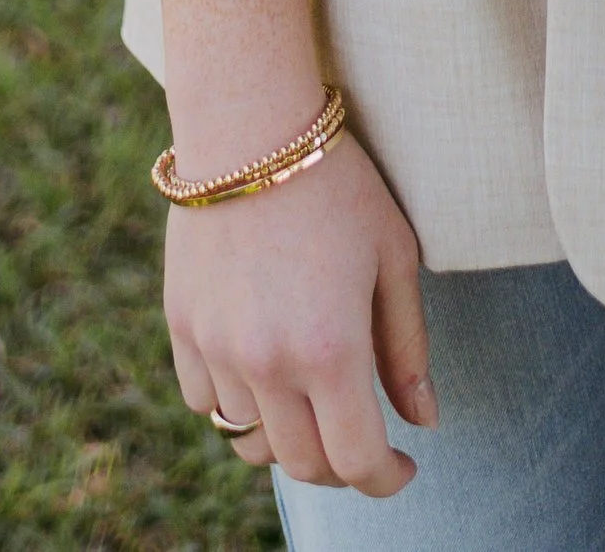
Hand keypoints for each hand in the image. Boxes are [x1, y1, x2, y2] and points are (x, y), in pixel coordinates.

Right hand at [167, 133, 436, 495]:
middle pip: (304, 465)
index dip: (386, 480)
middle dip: (341, 464)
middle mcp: (267, 363)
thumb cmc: (337, 183)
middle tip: (363, 435)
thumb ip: (407, 348)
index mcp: (330, 349)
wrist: (249, 124)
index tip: (402, 467)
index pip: (357, 463)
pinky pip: (206, 401)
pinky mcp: (181, 328)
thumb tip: (423, 422)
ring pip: (250, 441)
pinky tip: (262, 365)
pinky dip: (237, 402)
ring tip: (312, 398)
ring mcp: (217, 349)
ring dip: (287, 435)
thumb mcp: (393, 255)